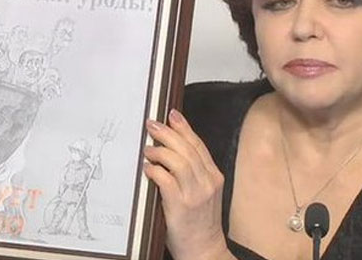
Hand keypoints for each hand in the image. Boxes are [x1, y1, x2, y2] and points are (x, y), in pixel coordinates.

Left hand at [143, 109, 228, 259]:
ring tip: (148, 148)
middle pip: (187, 149)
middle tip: (152, 125)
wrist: (204, 249)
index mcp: (214, 176)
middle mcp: (207, 182)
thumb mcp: (202, 191)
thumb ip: (191, 171)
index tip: (172, 114)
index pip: (198, 145)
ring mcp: (196, 194)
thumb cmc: (198, 220)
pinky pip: (166, 180)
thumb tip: (169, 147)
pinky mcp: (181, 206)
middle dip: (168, 133)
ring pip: (178, 161)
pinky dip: (155, 170)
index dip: (184, 127)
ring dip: (160, 150)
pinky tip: (147, 167)